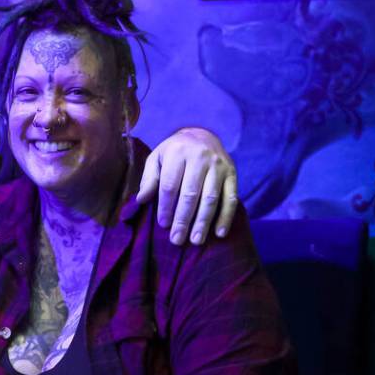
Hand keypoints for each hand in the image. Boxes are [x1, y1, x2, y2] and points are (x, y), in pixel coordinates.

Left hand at [136, 127, 237, 245]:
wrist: (203, 134)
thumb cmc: (175, 151)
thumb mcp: (157, 158)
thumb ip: (149, 178)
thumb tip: (141, 200)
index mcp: (178, 152)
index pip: (170, 185)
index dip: (166, 207)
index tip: (163, 225)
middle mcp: (200, 157)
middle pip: (190, 194)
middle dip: (183, 219)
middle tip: (177, 239)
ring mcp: (219, 165)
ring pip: (211, 198)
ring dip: (203, 222)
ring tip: (195, 240)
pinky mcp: (232, 173)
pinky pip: (230, 198)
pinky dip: (226, 217)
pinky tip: (219, 233)